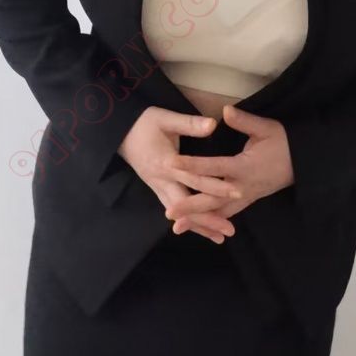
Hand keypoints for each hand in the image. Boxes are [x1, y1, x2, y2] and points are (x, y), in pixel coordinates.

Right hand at [118, 106, 242, 243]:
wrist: (119, 132)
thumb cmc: (144, 123)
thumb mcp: (165, 118)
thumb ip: (189, 123)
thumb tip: (213, 125)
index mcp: (167, 163)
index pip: (195, 179)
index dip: (216, 186)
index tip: (237, 193)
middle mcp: (162, 181)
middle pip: (187, 205)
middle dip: (208, 219)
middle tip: (229, 231)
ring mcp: (157, 187)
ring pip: (179, 212)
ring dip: (199, 225)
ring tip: (219, 237)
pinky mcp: (156, 189)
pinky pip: (174, 208)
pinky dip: (187, 221)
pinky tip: (200, 229)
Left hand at [165, 104, 294, 232]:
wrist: (304, 162)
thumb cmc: (284, 143)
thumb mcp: (266, 128)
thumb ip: (244, 121)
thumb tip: (225, 111)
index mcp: (244, 167)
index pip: (213, 167)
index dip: (192, 165)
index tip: (172, 164)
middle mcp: (242, 187)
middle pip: (212, 199)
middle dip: (190, 206)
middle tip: (170, 213)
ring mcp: (246, 197)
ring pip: (218, 212)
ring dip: (198, 220)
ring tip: (177, 227)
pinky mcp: (248, 200)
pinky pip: (228, 214)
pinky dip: (213, 221)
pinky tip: (199, 226)